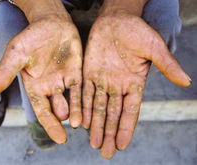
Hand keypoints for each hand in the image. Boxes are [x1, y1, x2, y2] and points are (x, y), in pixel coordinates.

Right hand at [0, 0, 82, 143]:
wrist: (52, 24)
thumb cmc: (32, 37)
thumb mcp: (18, 54)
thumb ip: (7, 71)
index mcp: (35, 87)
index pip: (43, 111)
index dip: (50, 125)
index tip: (59, 139)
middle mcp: (50, 87)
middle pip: (57, 110)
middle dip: (62, 122)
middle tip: (68, 131)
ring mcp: (64, 81)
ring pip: (72, 102)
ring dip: (76, 113)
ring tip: (78, 123)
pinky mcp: (77, 74)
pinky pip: (81, 89)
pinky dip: (85, 100)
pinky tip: (89, 110)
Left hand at [82, 0, 190, 158]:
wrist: (116, 19)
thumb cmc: (137, 31)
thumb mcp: (154, 48)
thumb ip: (167, 65)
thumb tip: (186, 82)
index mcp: (134, 84)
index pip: (131, 111)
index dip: (126, 128)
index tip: (121, 145)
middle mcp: (118, 86)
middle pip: (113, 114)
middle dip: (108, 133)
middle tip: (105, 152)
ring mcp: (103, 80)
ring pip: (98, 107)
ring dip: (95, 125)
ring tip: (93, 142)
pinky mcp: (89, 73)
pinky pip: (85, 93)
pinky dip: (83, 107)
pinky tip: (81, 122)